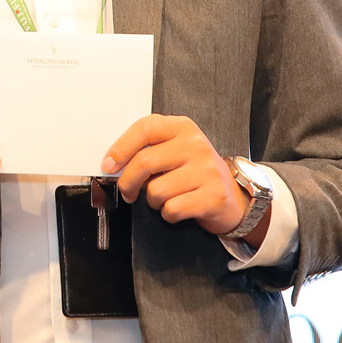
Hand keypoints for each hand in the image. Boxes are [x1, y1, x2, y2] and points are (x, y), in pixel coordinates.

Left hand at [102, 115, 257, 238]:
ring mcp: (207, 170)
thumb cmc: (196, 173)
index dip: (121, 148)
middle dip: (127, 183)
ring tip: (166, 198)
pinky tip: (179, 208)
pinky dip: (168, 214)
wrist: (233, 196)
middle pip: (144, 162)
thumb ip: (147, 150)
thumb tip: (113, 165)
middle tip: (127, 192)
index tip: (109, 165)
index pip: (145, 128)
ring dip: (153, 201)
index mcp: (183, 128)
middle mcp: (195, 145)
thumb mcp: (174, 150)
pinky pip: (172, 209)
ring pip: (155, 190)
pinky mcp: (213, 196)